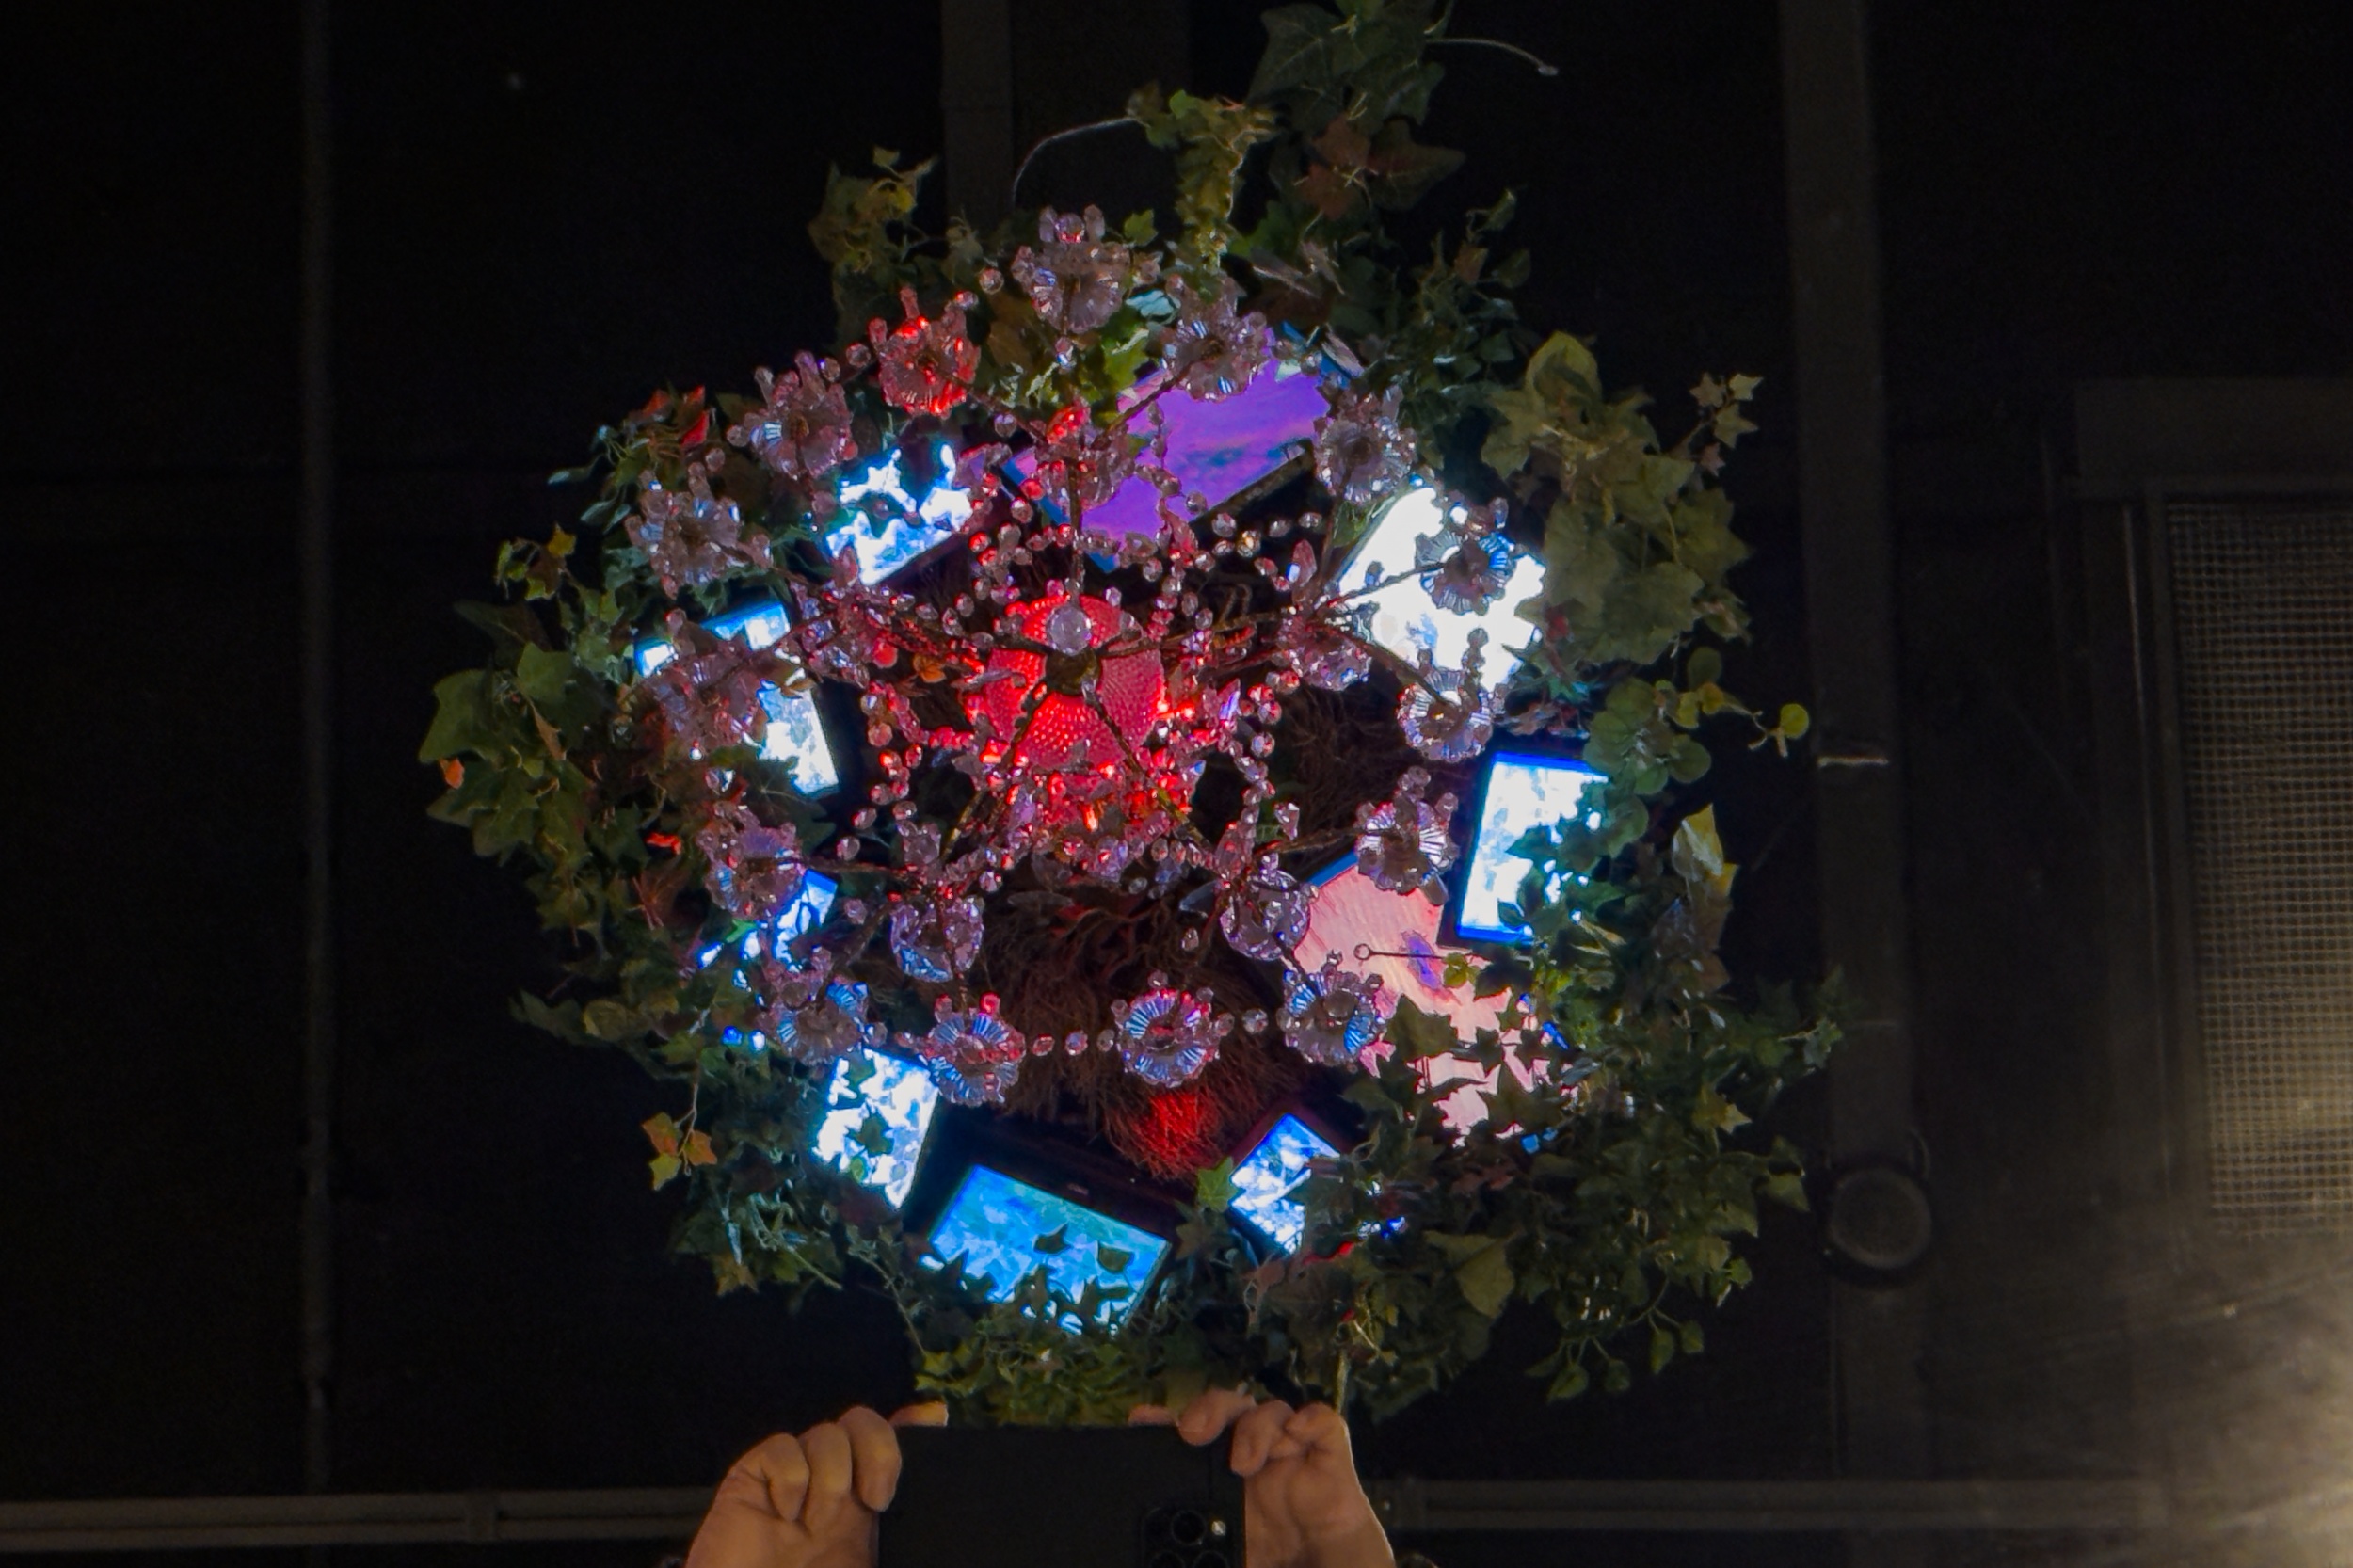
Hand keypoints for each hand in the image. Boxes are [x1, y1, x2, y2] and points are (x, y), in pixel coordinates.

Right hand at [685, 1401, 946, 1567]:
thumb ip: (899, 1530)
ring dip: (831, 1477)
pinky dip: (790, 1478)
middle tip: (875, 1502)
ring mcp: (792, 1479)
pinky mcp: (751, 1479)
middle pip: (862, 1423)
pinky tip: (785, 1514)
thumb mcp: (867, 1563)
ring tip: (816, 1524)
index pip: (890, 1443)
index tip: (933, 1419)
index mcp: (863, 1504)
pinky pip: (781, 1448)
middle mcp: (830, 1483)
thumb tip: (927, 1451)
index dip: (913, 1424)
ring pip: (826, 1434)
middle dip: (879, 1450)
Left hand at [1133, 1390, 1392, 1567]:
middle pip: (1228, 1406)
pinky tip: (1298, 1432)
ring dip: (1255, 1428)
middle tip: (1193, 1432)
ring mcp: (1289, 1445)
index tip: (1142, 1419)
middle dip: (1208, 1408)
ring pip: (1271, 1409)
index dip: (1167, 1419)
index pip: (1191, 1427)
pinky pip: (1322, 1420)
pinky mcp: (1326, 1450)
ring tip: (1244, 1464)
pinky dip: (1310, 1421)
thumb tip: (1154, 1554)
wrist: (1318, 1562)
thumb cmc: (1270, 1549)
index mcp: (1220, 1464)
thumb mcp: (1220, 1546)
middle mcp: (1251, 1445)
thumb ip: (1190, 1544)